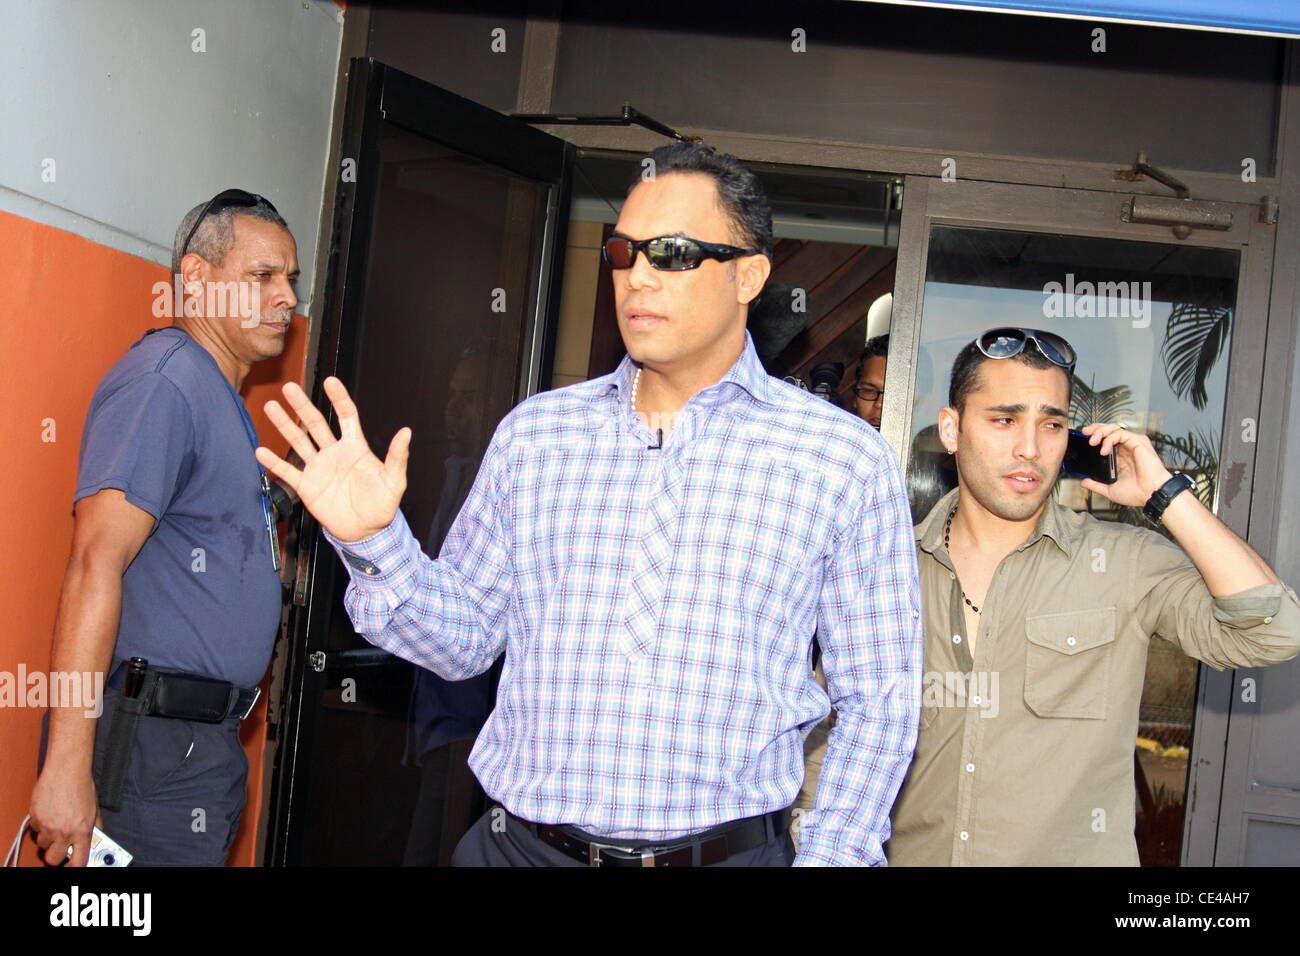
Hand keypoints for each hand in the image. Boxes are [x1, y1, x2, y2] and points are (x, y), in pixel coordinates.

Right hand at [30, 767, 101, 865]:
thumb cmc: (82, 786)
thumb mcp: (95, 809)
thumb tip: (96, 837)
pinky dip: (40, 825)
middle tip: (61, 846)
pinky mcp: (36, 818)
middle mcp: (64, 832)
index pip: (78, 861)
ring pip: (42, 844)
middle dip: (56, 856)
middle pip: (53, 859)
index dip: (75, 866)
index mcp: (82, 831)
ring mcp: (48, 826)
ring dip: (48, 838)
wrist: (67, 770)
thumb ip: (94, 826)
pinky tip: (49, 813)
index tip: (74, 864)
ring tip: (56, 823)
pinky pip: (35, 830)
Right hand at [256, 377, 410, 541]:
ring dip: (284, 424)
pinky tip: (261, 451)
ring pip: (298, 441)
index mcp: (355, 447)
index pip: (346, 416)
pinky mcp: (307, 486)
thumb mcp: (394, 480)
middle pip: (315, 423)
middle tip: (288, 387)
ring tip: (270, 407)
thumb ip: (397, 456)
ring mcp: (319, 468)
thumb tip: (407, 431)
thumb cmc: (383, 505)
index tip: (330, 381)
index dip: (339, 398)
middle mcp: (334, 453)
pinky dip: (274, 462)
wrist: (365, 531)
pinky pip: (288, 472)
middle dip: (302, 405)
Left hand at [1077, 422, 1172, 507]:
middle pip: (1109, 429)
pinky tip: (1104, 450)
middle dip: (1095, 428)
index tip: (1082, 439)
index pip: (1106, 439)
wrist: (1150, 495)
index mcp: (1120, 457)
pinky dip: (1109, 439)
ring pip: (1114, 428)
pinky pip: (1120, 433)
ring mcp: (1133, 444)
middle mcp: (1126, 448)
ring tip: (1092, 442)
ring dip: (1100, 432)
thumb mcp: (1110, 489)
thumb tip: (1083, 482)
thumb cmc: (1136, 493)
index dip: (1094, 435)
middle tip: (1084, 433)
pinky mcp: (1138, 442)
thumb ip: (1096, 484)